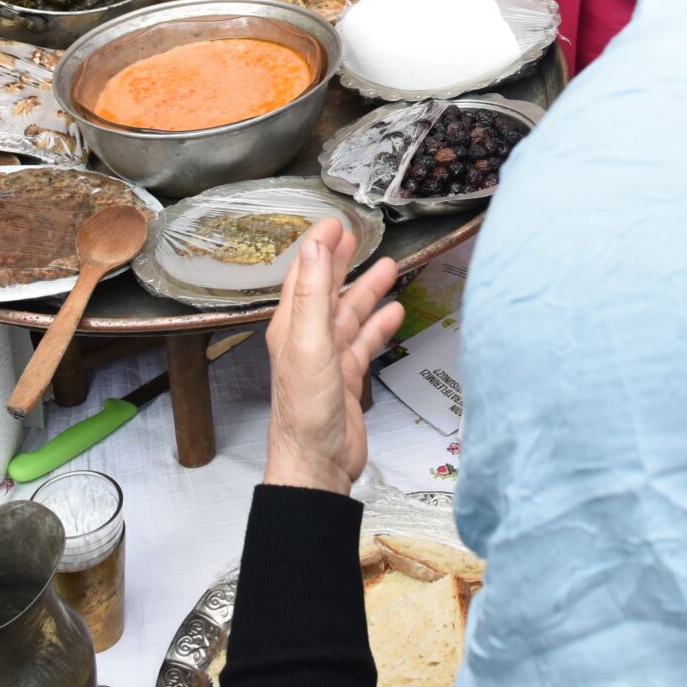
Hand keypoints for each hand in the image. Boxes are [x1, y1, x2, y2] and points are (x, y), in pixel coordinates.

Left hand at [262, 220, 403, 495]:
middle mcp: (308, 339)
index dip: (318, 246)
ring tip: (389, 268)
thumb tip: (312, 249)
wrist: (317, 463)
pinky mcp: (346, 378)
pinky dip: (379, 326)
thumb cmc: (306, 412)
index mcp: (292, 327)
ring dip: (367, 291)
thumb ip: (312, 294)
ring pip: (350, 314)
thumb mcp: (310, 344)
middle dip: (341, 261)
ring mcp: (328, 359)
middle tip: (356, 235)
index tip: (334, 222)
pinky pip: (364, 342)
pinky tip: (394, 313)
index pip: (303, 274)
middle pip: (326, 289)